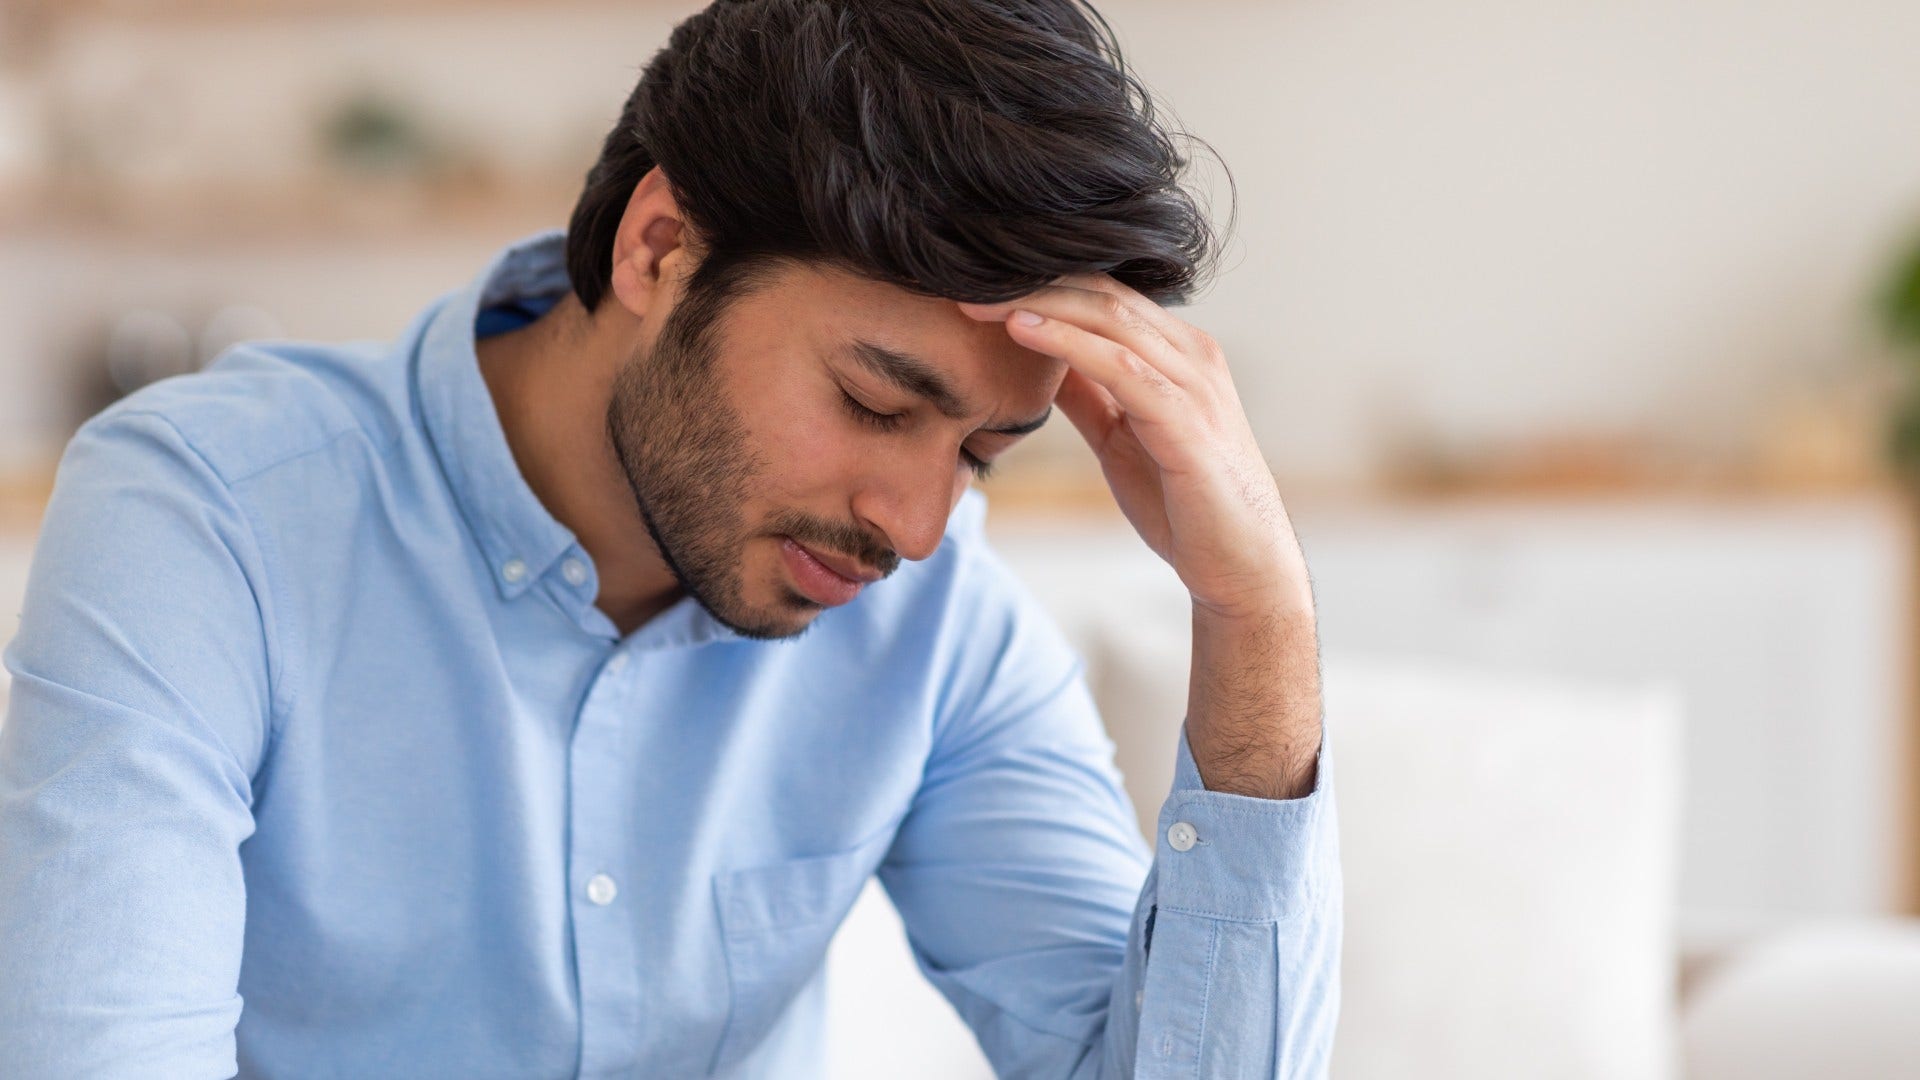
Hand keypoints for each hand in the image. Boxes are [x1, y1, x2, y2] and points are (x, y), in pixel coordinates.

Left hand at [957, 277, 1309, 622]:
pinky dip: (1067, 343)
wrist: (1241, 567)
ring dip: (1039, 303)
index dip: (1039, 283)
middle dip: (1030, 282)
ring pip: (1108, 318)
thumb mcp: (1121, 438)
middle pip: (1102, 293)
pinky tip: (1021, 331)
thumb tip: (1038, 359)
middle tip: (961, 279)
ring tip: (978, 301)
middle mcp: (1191, 353)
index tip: (976, 285)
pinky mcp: (1187, 419)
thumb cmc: (1184, 504)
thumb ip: (1088, 394)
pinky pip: (1120, 367)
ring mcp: (1193, 382)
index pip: (1102, 295)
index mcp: (1177, 352)